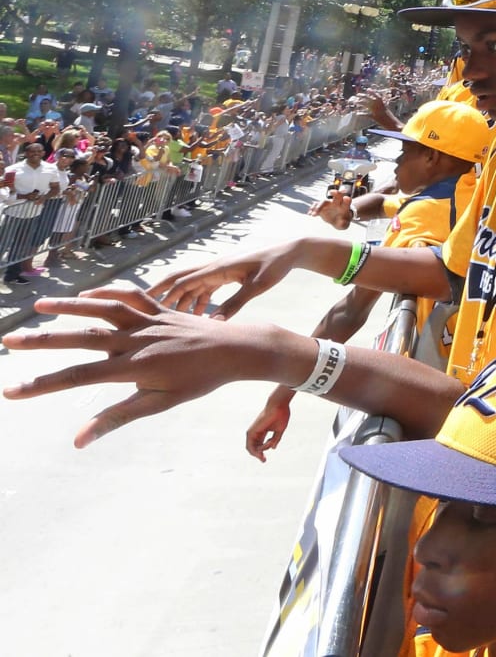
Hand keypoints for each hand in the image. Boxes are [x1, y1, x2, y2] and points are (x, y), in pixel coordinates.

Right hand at [2, 286, 262, 447]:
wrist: (235, 350)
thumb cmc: (199, 382)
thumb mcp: (159, 404)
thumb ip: (117, 418)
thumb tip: (79, 440)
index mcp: (133, 366)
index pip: (77, 377)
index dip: (41, 385)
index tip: (10, 392)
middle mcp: (136, 339)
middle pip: (80, 338)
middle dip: (42, 341)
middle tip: (7, 340)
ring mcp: (148, 319)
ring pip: (102, 308)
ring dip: (69, 305)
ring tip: (39, 306)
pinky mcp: (160, 307)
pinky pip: (129, 295)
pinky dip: (106, 292)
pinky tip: (87, 295)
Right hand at [148, 240, 300, 318]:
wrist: (289, 252)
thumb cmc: (275, 267)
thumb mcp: (257, 287)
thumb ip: (235, 303)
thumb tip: (215, 324)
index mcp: (218, 268)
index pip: (184, 282)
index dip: (165, 295)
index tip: (146, 309)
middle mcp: (214, 267)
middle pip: (179, 280)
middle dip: (160, 292)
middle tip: (139, 308)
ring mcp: (219, 271)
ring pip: (191, 286)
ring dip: (179, 301)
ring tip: (167, 320)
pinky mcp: (225, 275)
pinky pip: (204, 288)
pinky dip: (196, 301)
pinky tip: (195, 316)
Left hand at [245, 387, 294, 461]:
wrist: (278, 406)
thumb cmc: (281, 416)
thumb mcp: (279, 431)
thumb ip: (275, 439)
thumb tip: (273, 448)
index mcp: (262, 432)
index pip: (258, 445)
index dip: (261, 453)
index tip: (265, 459)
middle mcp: (256, 432)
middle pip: (253, 448)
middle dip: (258, 456)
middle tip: (264, 461)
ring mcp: (253, 432)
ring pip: (251, 448)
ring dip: (258, 454)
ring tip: (264, 455)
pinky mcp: (251, 431)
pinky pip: (251, 445)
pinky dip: (257, 449)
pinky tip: (264, 448)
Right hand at [308, 189, 353, 229]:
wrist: (337, 221)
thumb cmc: (343, 222)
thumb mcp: (344, 225)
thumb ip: (344, 223)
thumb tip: (342, 221)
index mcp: (344, 206)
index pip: (347, 201)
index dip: (347, 199)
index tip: (347, 198)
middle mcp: (336, 202)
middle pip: (337, 196)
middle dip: (335, 193)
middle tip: (332, 192)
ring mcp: (328, 204)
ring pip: (323, 201)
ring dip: (319, 206)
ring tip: (314, 214)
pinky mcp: (321, 207)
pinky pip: (316, 205)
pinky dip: (313, 209)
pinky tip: (310, 214)